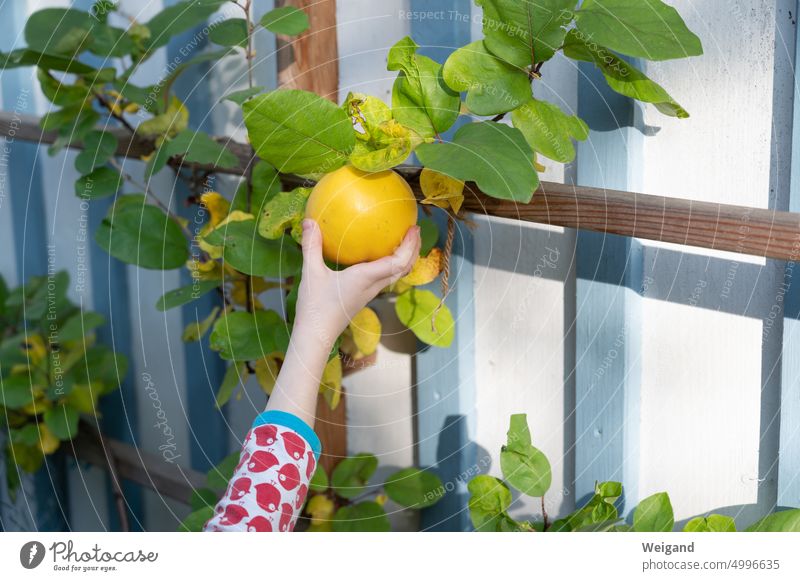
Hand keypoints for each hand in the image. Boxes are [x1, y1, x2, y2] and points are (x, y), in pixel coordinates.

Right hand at [294, 218, 420, 347]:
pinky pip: (384, 278)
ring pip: (396, 274)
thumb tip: (308, 221)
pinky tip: (377, 255)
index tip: (414, 229)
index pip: (398, 262)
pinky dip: (389, 264)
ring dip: (404, 257)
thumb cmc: (315, 307)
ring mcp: (369, 293)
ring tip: (402, 240)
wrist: (316, 335)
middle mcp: (373, 286)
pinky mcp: (363, 297)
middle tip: (414, 230)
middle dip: (413, 249)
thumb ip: (312, 246)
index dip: (410, 245)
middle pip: (403, 268)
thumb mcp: (311, 273)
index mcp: (366, 278)